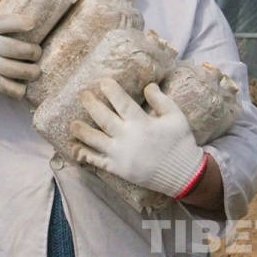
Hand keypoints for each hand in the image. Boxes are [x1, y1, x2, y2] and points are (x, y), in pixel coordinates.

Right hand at [0, 0, 41, 98]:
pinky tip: (24, 88)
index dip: (20, 22)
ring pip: (13, 70)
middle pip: (14, 48)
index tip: (33, 23)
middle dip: (32, 51)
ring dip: (30, 72)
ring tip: (36, 71)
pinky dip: (17, 91)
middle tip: (38, 52)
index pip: (4, 21)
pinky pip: (4, 87)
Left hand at [70, 78, 205, 198]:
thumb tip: (147, 85)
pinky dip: (85, 154)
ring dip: (82, 131)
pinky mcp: (118, 169)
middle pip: (104, 119)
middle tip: (82, 94)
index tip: (102, 81)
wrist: (183, 174)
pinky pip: (98, 161)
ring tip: (72, 123)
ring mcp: (121, 155)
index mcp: (143, 123)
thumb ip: (161, 100)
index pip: (122, 103)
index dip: (111, 90)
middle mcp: (128, 138)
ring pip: (96, 141)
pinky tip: (75, 148)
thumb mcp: (176, 117)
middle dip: (91, 105)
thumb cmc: (180, 142)